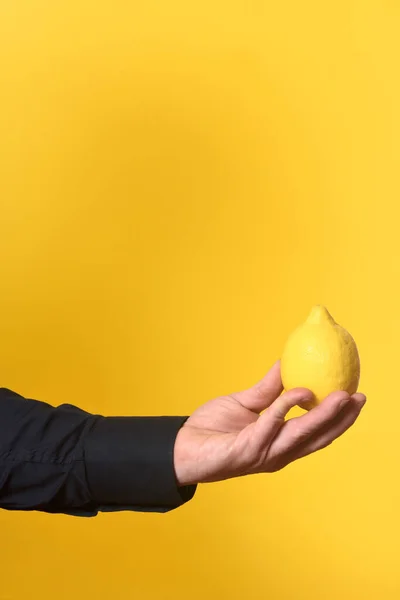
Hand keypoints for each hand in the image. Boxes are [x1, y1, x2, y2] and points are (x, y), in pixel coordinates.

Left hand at [174, 362, 365, 485]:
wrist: (181, 446)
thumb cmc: (211, 429)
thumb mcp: (244, 403)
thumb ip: (267, 389)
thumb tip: (285, 364)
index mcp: (279, 444)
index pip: (315, 434)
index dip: (337, 419)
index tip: (354, 398)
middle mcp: (277, 453)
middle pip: (316, 438)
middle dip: (340, 419)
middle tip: (358, 398)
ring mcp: (264, 454)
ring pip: (301, 434)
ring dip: (323, 415)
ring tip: (342, 397)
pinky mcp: (248, 451)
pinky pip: (270, 424)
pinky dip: (286, 406)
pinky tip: (300, 391)